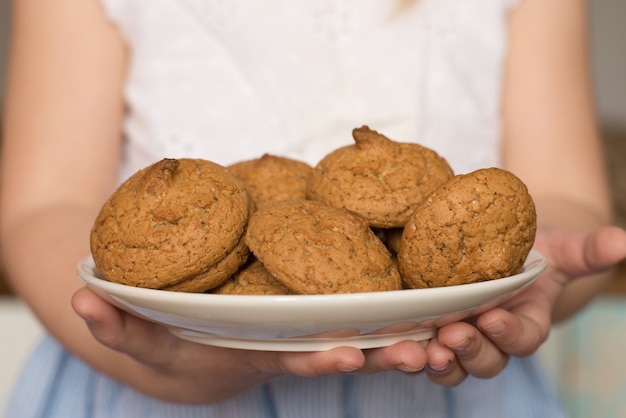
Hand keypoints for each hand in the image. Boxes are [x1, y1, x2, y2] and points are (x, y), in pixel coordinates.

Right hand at [71, 287, 427, 403]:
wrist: (206, 340)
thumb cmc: (176, 342)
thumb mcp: (145, 338)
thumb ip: (119, 325)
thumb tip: (83, 299)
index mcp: (261, 352)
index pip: (296, 357)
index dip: (323, 357)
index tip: (353, 352)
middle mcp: (298, 340)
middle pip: (350, 346)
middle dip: (390, 352)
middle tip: (432, 349)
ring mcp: (315, 322)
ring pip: (369, 326)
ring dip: (410, 328)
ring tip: (454, 321)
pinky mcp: (322, 298)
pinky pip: (365, 300)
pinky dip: (400, 300)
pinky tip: (433, 284)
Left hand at [423, 225, 625, 385]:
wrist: (500, 252)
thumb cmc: (533, 252)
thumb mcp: (560, 247)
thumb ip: (588, 249)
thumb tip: (623, 242)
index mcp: (525, 323)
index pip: (523, 339)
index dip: (509, 334)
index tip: (492, 319)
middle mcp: (493, 339)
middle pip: (485, 360)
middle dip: (470, 351)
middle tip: (452, 336)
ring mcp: (460, 338)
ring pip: (450, 365)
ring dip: (436, 362)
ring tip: (420, 352)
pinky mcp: (429, 331)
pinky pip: (420, 352)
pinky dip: (405, 354)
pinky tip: (392, 346)